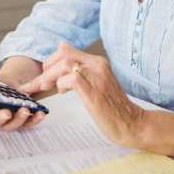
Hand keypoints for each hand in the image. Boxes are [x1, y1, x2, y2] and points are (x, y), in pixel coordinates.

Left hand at [19, 42, 144, 147]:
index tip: (44, 75)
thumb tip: (57, 75)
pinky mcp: (95, 91)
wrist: (131, 123)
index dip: (51, 61)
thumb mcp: (95, 85)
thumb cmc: (111, 108)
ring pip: (65, 63)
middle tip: (42, 83)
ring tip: (46, 87)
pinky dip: (61, 85)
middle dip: (47, 67)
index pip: (67, 50)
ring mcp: (97, 76)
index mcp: (97, 62)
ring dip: (50, 75)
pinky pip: (72, 79)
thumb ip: (81, 76)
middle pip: (63, 52)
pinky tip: (63, 92)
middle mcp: (97, 64)